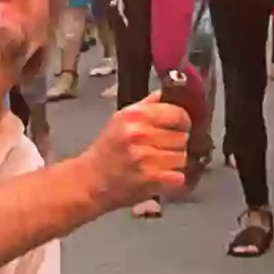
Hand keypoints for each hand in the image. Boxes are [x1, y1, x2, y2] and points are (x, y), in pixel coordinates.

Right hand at [84, 96, 189, 211]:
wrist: (91, 180)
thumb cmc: (108, 149)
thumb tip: (170, 93)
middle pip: (182, 136)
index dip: (182, 121)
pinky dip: (172, 178)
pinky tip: (160, 176)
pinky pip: (178, 176)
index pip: (177, 113)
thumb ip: (148, 105)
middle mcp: (140, 134)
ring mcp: (146, 157)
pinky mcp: (151, 179)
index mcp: (135, 115)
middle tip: (163, 148)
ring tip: (159, 162)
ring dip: (174, 162)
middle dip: (176, 143)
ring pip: (182, 156)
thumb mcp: (121, 118)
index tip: (179, 126)